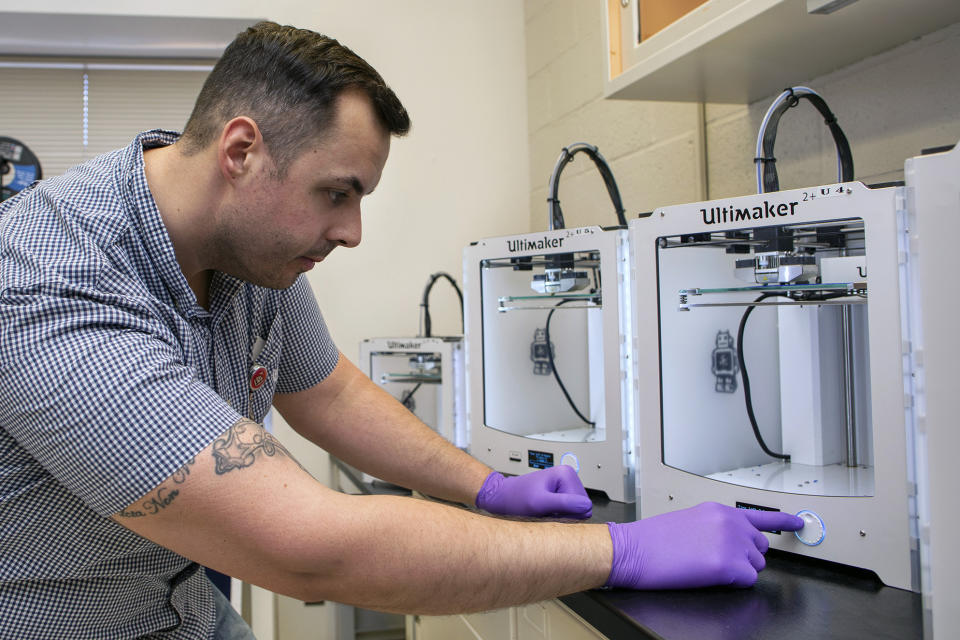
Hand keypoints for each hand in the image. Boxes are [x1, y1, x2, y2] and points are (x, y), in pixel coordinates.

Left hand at [475, 467, 592, 518]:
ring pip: (575, 512)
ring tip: (543, 510)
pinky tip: (544, 511)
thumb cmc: (515, 498)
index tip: (550, 510)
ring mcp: (564, 486)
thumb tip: (587, 507)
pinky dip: (556, 515)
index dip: (568, 513)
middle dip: (564, 514)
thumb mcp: (539, 503)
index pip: (584, 504)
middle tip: (545, 511)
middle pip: (581, 508)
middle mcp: (567, 478)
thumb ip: (564, 504)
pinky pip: (567, 512)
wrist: (501, 497)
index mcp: (566, 474)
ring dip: (560, 516)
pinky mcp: (559, 494)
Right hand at [606, 502, 803, 588]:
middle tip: (718, 559)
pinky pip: (748, 581)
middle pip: (761, 547)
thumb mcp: (690, 521)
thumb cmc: (653, 540)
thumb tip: (733, 541)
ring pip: (756, 565)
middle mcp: (730, 523)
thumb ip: (717, 526)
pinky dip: (733, 583)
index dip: (785, 521)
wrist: (634, 550)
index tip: (799, 523)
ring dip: (738, 570)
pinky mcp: (728, 566)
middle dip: (745, 556)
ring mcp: (731, 543)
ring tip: (707, 565)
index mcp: (720, 511)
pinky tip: (710, 575)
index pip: (762, 517)